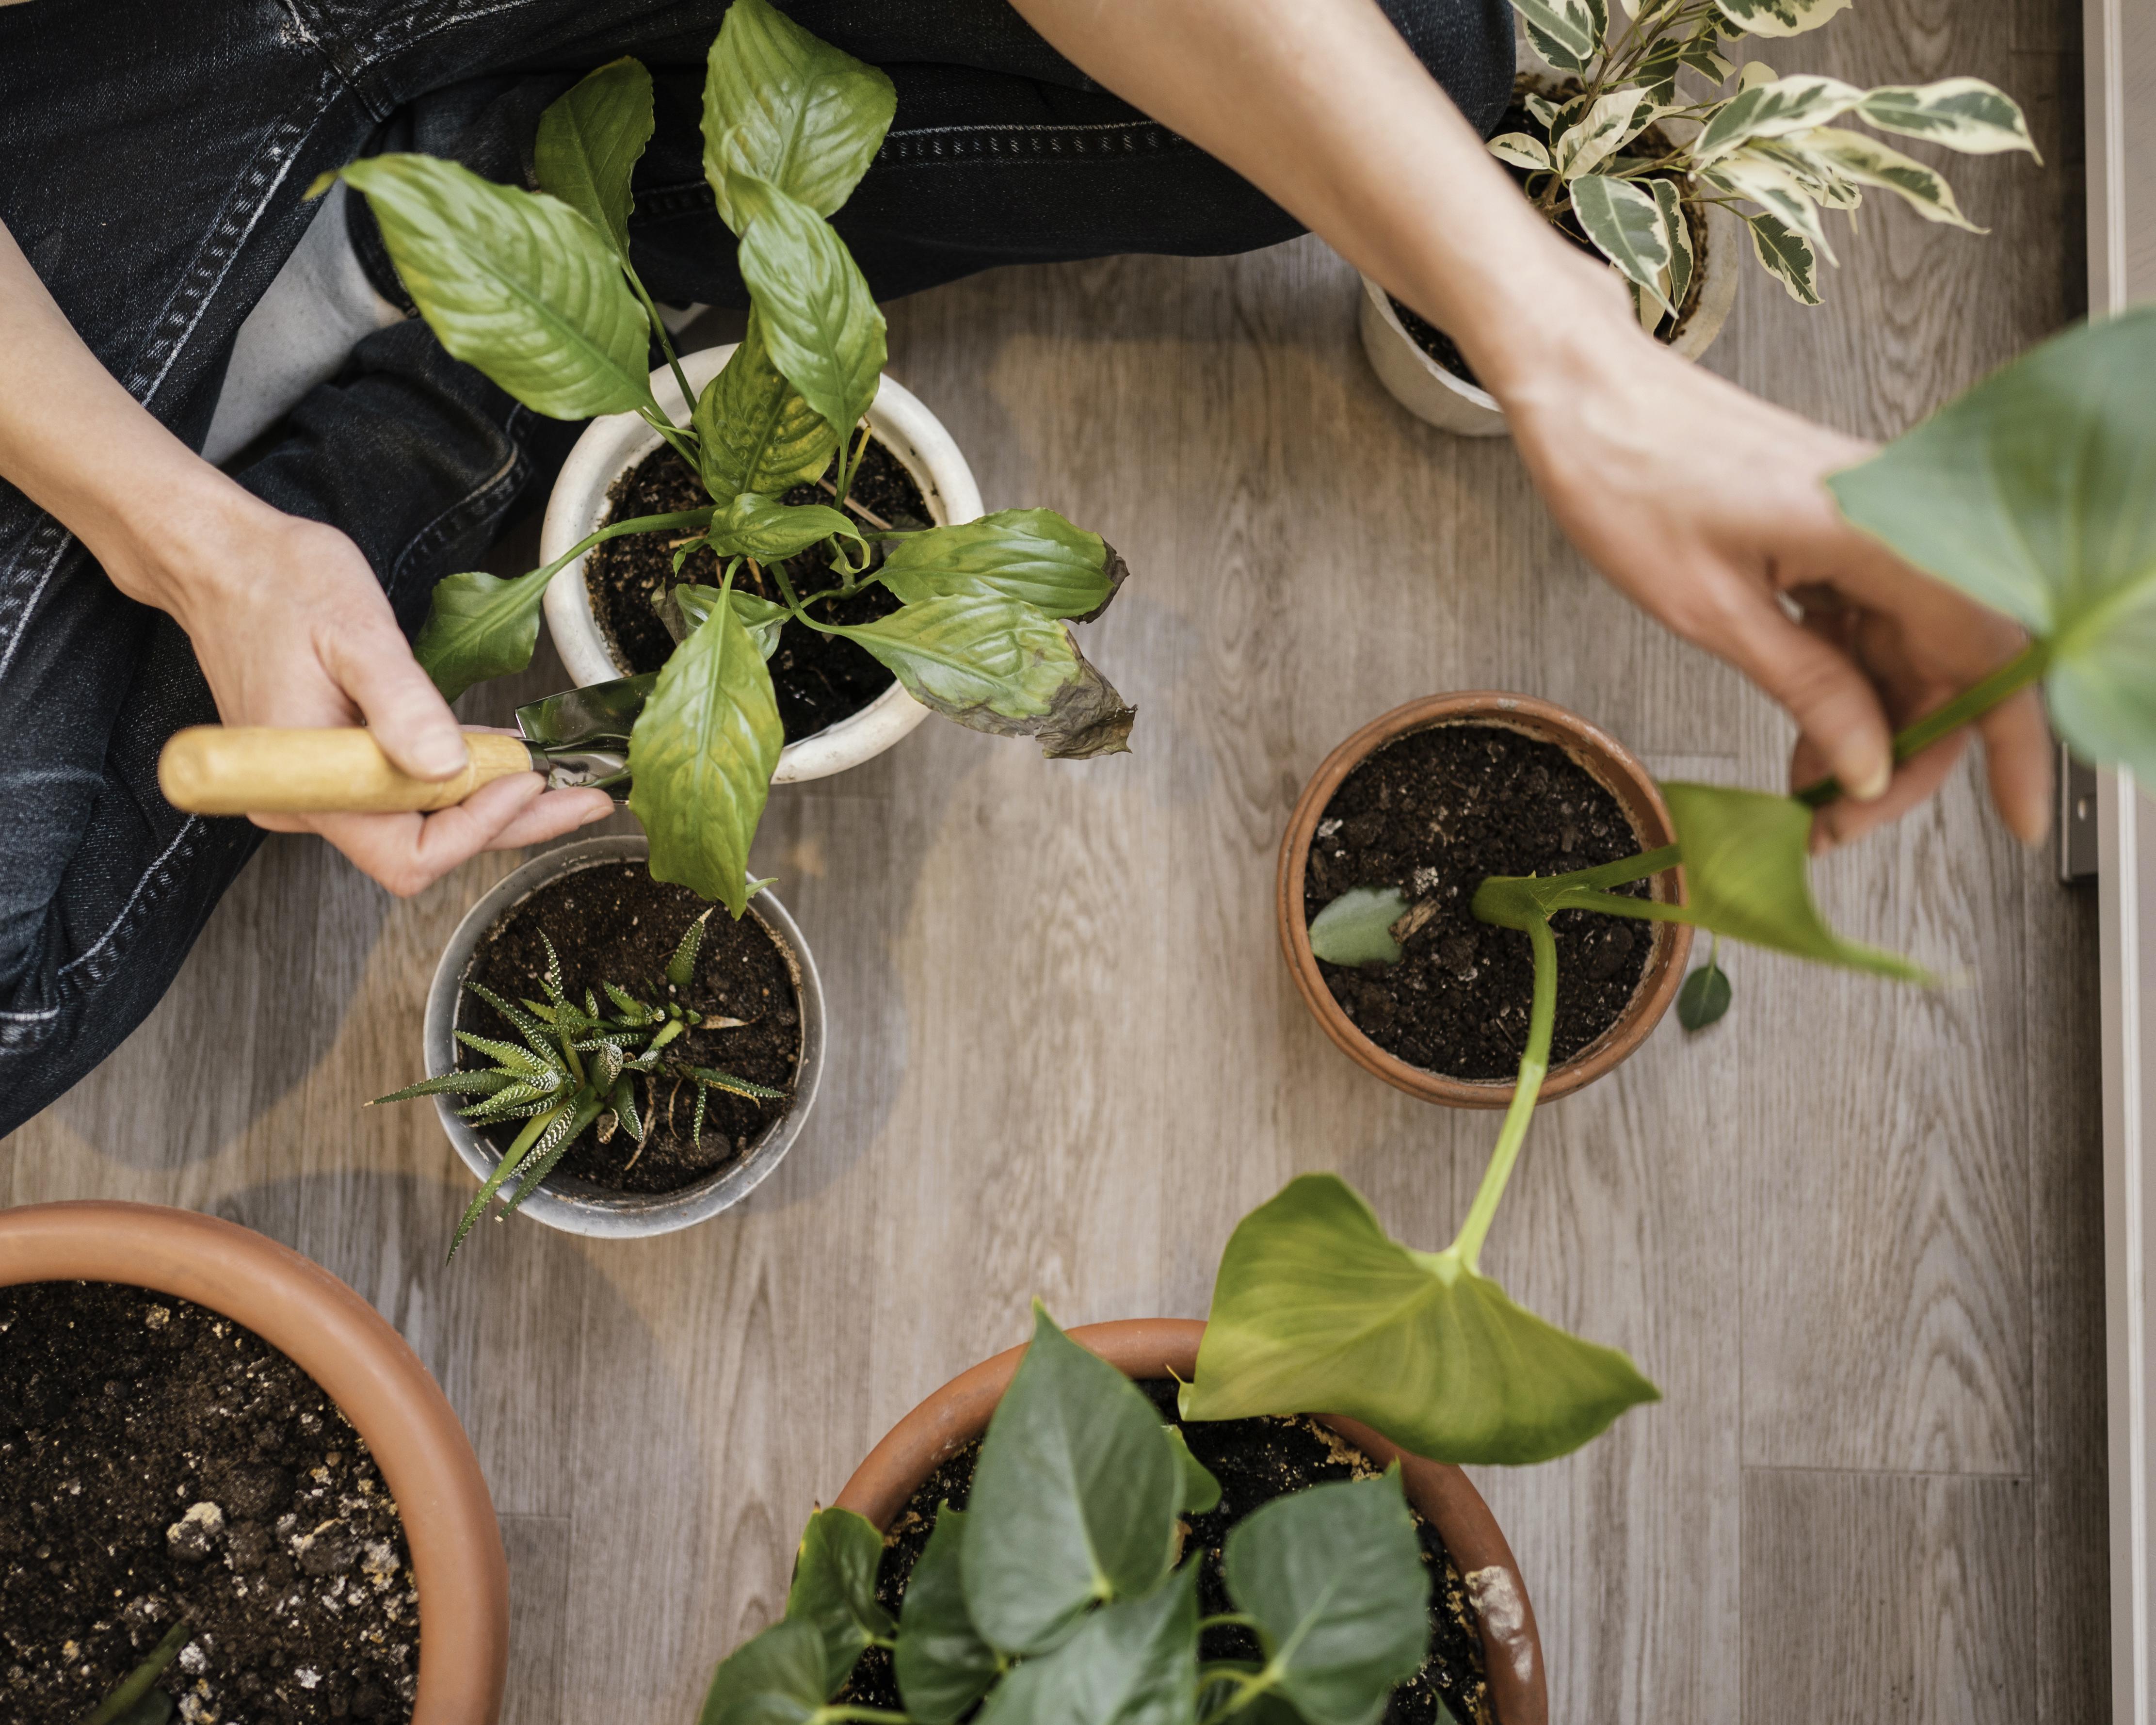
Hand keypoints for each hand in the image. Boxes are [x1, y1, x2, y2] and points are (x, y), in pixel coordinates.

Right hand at [98, 481, 612, 895]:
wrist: (222, 562)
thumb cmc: (278, 585)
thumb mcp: (353, 633)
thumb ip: (400, 704)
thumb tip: (446, 768)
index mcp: (309, 786)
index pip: (408, 853)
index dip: (478, 828)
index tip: (531, 781)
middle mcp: (311, 803)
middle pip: (426, 844)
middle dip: (510, 822)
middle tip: (584, 798)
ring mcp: (321, 788)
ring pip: (423, 819)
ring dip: (492, 802)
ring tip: (563, 780)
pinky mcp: (334, 766)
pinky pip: (407, 788)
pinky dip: (460, 777)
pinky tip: (508, 760)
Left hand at [1493, 291, 2052, 850]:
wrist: (1587, 397)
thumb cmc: (1627, 479)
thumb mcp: (1712, 611)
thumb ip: (1807, 687)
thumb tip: (1868, 764)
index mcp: (1881, 531)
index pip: (1991, 651)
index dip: (2011, 743)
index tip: (2016, 817)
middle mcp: (1896, 521)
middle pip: (1954, 661)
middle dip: (1908, 753)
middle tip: (1840, 822)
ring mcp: (1868, 526)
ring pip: (1910, 648)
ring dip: (1872, 726)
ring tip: (1808, 791)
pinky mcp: (1837, 530)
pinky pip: (1870, 620)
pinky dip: (1846, 682)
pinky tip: (1808, 733)